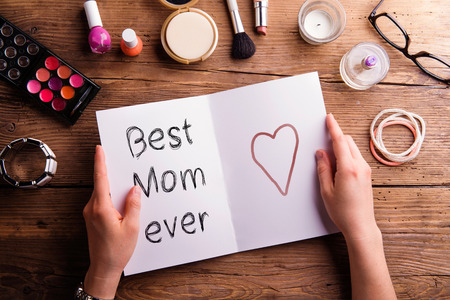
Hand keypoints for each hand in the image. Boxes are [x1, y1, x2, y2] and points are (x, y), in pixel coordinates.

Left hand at [82, 145, 140, 298]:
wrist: (103, 268)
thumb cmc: (117, 250)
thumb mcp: (132, 227)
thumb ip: (133, 205)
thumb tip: (134, 189)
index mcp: (101, 208)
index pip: (100, 179)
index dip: (100, 162)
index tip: (100, 149)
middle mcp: (92, 208)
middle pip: (101, 184)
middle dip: (109, 171)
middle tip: (119, 159)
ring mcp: (90, 213)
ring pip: (101, 192)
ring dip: (111, 185)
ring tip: (125, 183)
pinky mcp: (92, 218)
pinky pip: (101, 200)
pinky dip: (110, 195)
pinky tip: (121, 198)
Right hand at [315, 114, 377, 240]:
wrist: (361, 226)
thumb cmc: (343, 212)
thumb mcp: (326, 191)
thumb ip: (323, 168)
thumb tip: (320, 153)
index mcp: (349, 169)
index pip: (340, 141)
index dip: (333, 128)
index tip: (329, 118)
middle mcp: (360, 166)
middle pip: (348, 141)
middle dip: (336, 137)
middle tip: (322, 145)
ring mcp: (366, 170)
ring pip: (353, 148)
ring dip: (341, 147)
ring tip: (329, 161)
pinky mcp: (367, 175)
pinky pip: (356, 157)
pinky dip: (346, 155)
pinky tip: (337, 167)